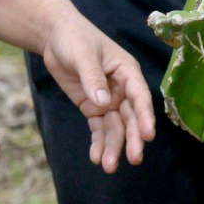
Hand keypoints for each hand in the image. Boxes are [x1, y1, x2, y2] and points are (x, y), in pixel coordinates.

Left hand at [39, 7, 157, 171]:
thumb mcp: (83, 54)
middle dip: (132, 138)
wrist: (55, 36)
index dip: (145, 116)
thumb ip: (93, 78)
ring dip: (114, 146)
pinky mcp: (93, 107)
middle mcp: (122, 89)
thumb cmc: (75, 38)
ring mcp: (108, 100)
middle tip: (133, 159)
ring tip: (108, 166)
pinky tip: (96, 157)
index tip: (148, 136)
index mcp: (127, 71)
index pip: (139, 96)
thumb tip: (104, 104)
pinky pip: (99, 128)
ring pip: (116, 127)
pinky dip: (98, 142)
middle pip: (131, 117)